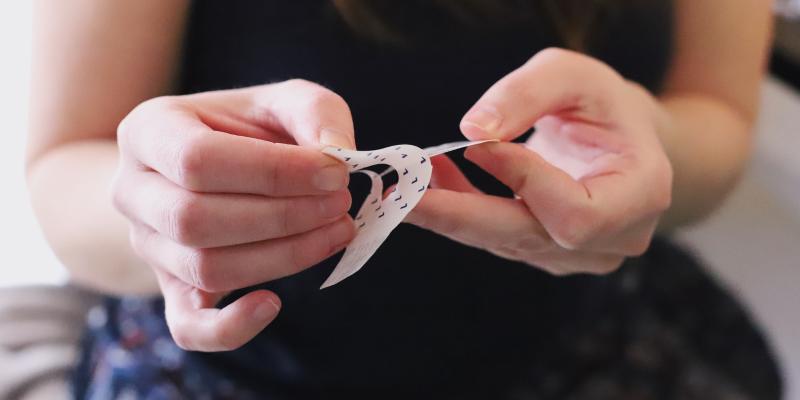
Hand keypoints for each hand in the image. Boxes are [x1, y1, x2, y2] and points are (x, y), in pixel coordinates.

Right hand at [112, 80, 356, 350]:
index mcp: (149, 131)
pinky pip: (188, 326)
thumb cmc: (253, 130)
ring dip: (283, 257)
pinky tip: (274, 303)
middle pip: (195, 219)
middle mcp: (133, 191)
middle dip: (283, 216)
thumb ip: (315, 114)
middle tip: (341, 204)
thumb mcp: (285, 101)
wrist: (216, 165)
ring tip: (337, 231)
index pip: (198, 160)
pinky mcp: (171, 289)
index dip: (273, 172)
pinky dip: (231, 327)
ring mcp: (148, 245)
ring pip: (204, 268)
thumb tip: (337, 154)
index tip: (335, 173)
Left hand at [406, 48, 672, 274]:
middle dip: (460, 216)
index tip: (476, 145)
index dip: (523, 182)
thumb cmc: (603, 102)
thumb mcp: (572, 75)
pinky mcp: (545, 253)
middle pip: (528, 239)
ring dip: (452, 210)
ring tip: (412, 177)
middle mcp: (615, 239)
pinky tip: (434, 180)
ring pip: (503, 240)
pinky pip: (495, 236)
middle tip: (403, 196)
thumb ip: (526, 94)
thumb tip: (471, 132)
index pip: (575, 213)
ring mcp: (579, 255)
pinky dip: (460, 208)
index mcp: (641, 196)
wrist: (618, 136)